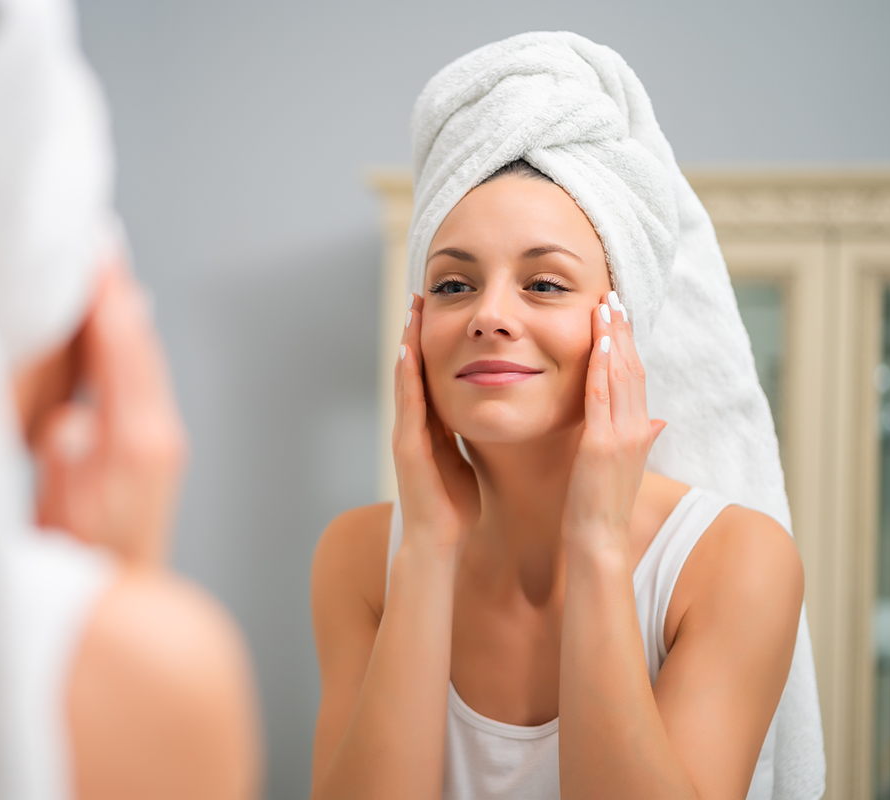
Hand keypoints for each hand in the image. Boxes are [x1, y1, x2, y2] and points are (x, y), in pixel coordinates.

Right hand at [33, 258, 187, 567]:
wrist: (120, 605)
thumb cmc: (83, 569)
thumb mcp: (62, 521)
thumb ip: (67, 467)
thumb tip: (70, 421)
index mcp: (139, 443)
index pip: (123, 350)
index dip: (106, 296)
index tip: (91, 249)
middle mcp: (158, 433)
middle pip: (140, 342)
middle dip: (118, 288)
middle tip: (99, 237)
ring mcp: (159, 438)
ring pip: (141, 356)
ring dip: (123, 308)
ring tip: (104, 265)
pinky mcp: (151, 446)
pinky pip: (138, 375)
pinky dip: (124, 340)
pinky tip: (113, 326)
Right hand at [393, 293, 480, 554]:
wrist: (439, 543)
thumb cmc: (454, 507)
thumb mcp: (464, 460)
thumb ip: (465, 438)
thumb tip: (482, 416)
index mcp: (430, 429)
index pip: (430, 376)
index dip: (432, 343)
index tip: (438, 310)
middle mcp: (414, 427)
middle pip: (413, 370)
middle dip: (416, 332)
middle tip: (419, 295)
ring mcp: (407, 436)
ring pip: (406, 381)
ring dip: (408, 344)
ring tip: (413, 310)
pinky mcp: (408, 450)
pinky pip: (408, 407)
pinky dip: (407, 379)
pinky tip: (410, 353)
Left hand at [562, 293, 664, 550]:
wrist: (599, 541)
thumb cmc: (602, 507)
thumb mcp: (624, 468)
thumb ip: (640, 440)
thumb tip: (659, 421)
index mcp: (641, 433)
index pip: (637, 378)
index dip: (630, 345)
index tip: (622, 316)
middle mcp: (637, 430)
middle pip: (633, 368)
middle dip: (624, 330)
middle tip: (615, 296)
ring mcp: (621, 436)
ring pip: (620, 376)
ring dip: (613, 338)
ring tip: (606, 306)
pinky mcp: (601, 445)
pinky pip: (601, 397)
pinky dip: (601, 366)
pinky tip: (598, 342)